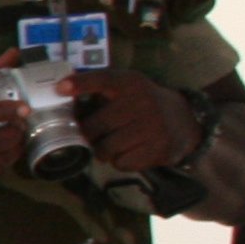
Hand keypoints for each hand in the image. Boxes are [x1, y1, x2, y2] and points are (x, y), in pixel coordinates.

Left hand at [67, 69, 197, 173]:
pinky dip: (120, 161)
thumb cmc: (142, 103)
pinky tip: (129, 151)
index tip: (59, 88)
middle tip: (93, 135)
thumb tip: (59, 92)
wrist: (185, 120)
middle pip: (95, 126)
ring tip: (112, 143)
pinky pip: (122, 163)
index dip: (80, 84)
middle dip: (88, 135)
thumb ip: (97, 87)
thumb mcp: (126, 86)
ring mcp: (153, 127)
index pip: (103, 80)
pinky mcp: (160, 149)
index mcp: (131, 83)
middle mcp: (143, 102)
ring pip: (106, 148)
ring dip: (103, 151)